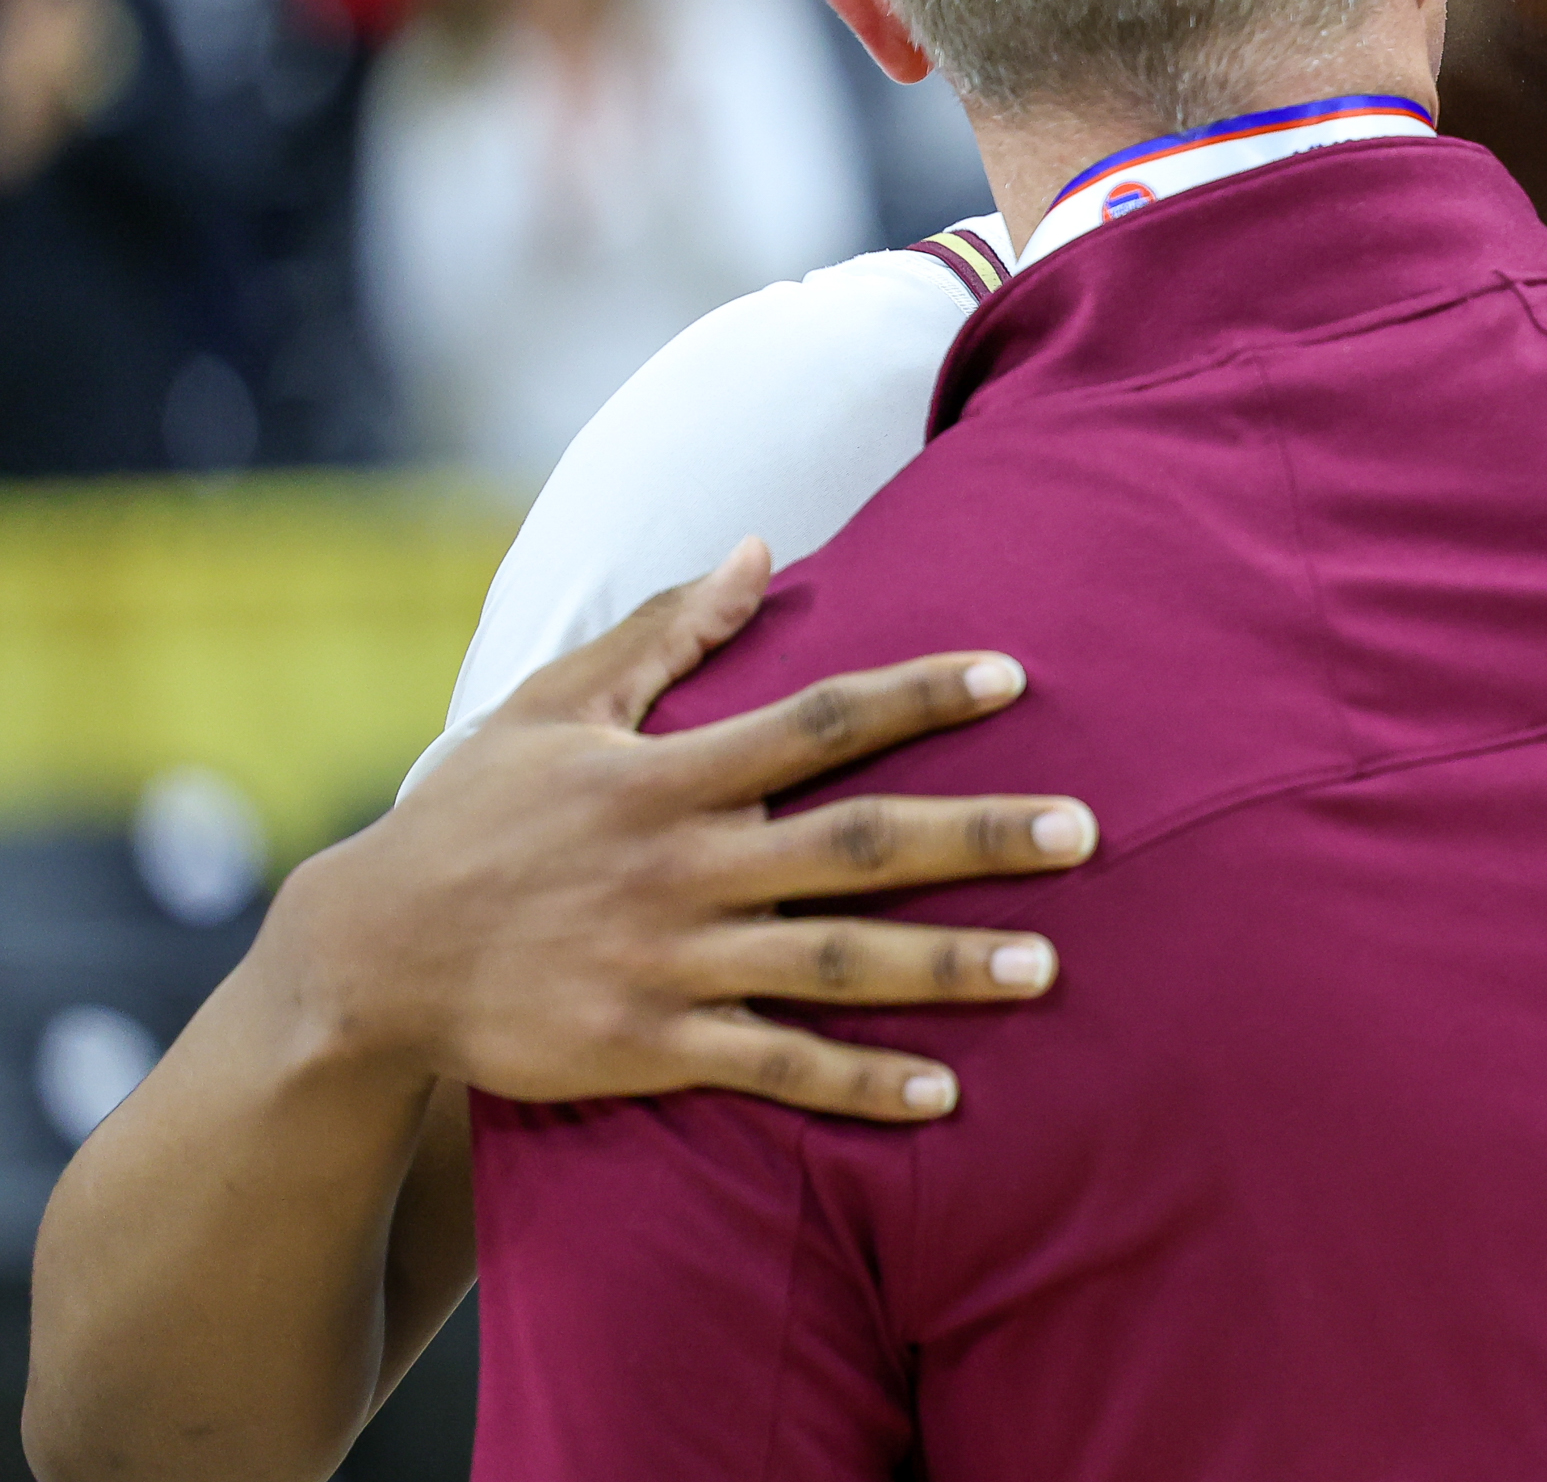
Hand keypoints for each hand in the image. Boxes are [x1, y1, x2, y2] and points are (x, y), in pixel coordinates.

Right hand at [269, 538, 1096, 1120]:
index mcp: (668, 775)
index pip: (822, 721)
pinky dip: (859, 1082)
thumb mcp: (555, 704)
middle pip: (857, 847)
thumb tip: (758, 547)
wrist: (367, 959)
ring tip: (1049, 966)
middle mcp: (682, 867)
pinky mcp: (648, 1047)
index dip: (921, 693)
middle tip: (1086, 829)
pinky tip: (946, 1091)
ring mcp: (669, 964)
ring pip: (835, 965)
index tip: (1014, 675)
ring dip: (946, 968)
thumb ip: (666, 631)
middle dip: (977, 838)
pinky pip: (773, 1067)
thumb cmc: (473, 816)